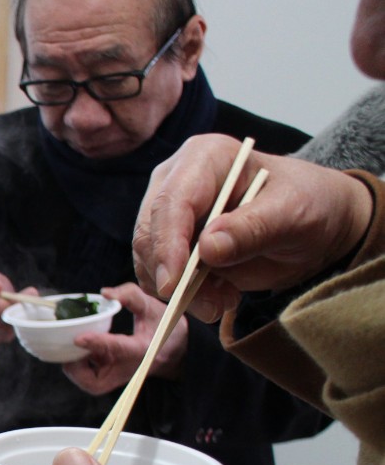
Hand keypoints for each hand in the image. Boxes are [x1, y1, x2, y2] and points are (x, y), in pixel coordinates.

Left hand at [63, 284, 186, 394]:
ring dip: (74, 367)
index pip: (117, 349)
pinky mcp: (108, 380)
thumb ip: (130, 295)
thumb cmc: (163, 328)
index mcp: (142, 350)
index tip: (78, 338)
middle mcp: (126, 370)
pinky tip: (78, 347)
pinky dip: (77, 366)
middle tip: (69, 342)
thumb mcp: (153, 307)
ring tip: (73, 343)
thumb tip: (104, 292)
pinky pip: (86, 379)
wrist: (173, 352)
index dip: (96, 344)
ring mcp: (116, 378)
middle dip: (76, 366)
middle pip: (94, 382)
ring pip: (88, 383)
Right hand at [133, 135, 373, 321]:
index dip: (167, 244)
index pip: (171, 201)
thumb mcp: (294, 212)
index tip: (173, 285)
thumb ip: (253, 228)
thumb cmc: (309, 202)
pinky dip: (186, 296)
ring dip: (182, 292)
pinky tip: (221, 295)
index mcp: (204, 158)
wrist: (315, 222)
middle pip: (150, 234)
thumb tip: (207, 248)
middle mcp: (176, 182)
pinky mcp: (172, 246)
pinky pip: (160, 278)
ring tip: (225, 301)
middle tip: (212, 306)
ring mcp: (170, 216)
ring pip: (150, 262)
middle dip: (173, 277)